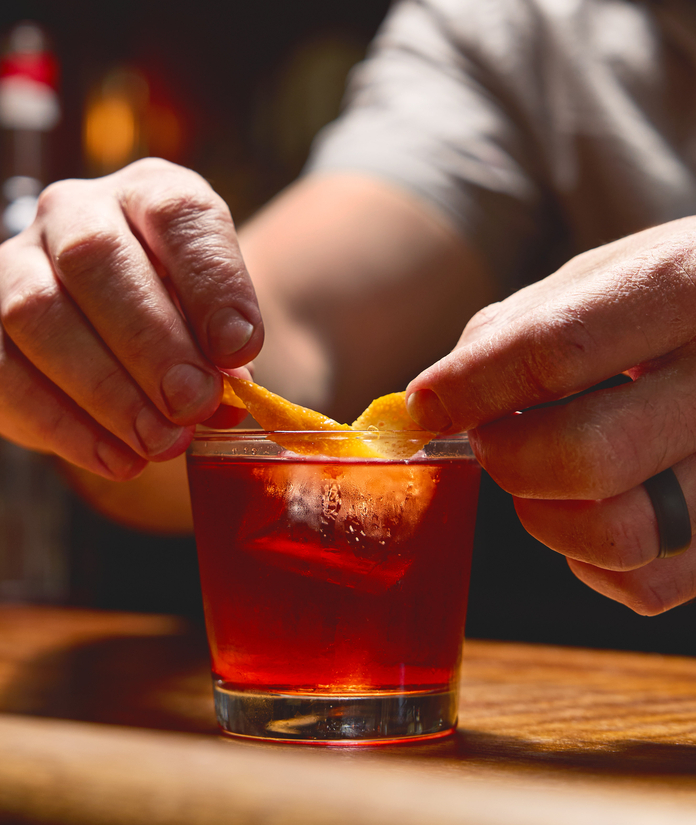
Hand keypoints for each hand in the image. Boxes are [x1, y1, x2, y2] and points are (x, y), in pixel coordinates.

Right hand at [0, 159, 262, 478]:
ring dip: (105, 389)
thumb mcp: (213, 320)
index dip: (211, 282)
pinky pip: (3, 370)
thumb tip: (222, 395)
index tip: (239, 349)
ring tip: (159, 441)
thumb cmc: (182, 320)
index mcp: (150, 196)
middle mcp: (76, 212)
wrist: (123, 327)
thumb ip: (221, 350)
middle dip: (151, 342)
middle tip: (191, 403)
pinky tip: (117, 458)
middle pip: (96, 258)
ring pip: (38, 312)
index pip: (177, 214)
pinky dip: (63, 424)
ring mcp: (17, 260)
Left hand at [407, 217, 695, 613]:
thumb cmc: (662, 299)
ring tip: (545, 471)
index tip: (424, 408)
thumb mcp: (598, 279)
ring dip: (547, 516)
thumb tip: (433, 404)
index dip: (472, 389)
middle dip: (509, 458)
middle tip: (495, 438)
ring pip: (621, 535)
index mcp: (690, 285)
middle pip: (588, 456)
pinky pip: (643, 584)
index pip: (560, 350)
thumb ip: (513, 332)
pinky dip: (589, 559)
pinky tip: (589, 506)